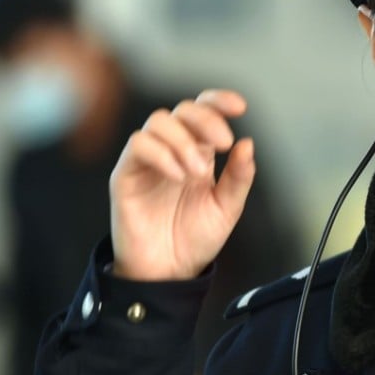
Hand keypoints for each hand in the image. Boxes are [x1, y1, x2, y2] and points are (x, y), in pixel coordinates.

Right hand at [109, 89, 255, 280]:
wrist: (168, 273)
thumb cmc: (195, 239)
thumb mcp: (228, 208)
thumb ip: (239, 177)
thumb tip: (248, 144)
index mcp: (199, 152)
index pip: (204, 111)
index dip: (219, 101)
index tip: (240, 107)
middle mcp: (172, 150)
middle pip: (182, 110)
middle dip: (205, 119)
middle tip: (223, 143)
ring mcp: (148, 160)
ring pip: (158, 122)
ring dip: (183, 140)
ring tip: (197, 171)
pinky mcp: (126, 175)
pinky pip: (138, 146)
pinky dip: (161, 154)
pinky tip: (178, 176)